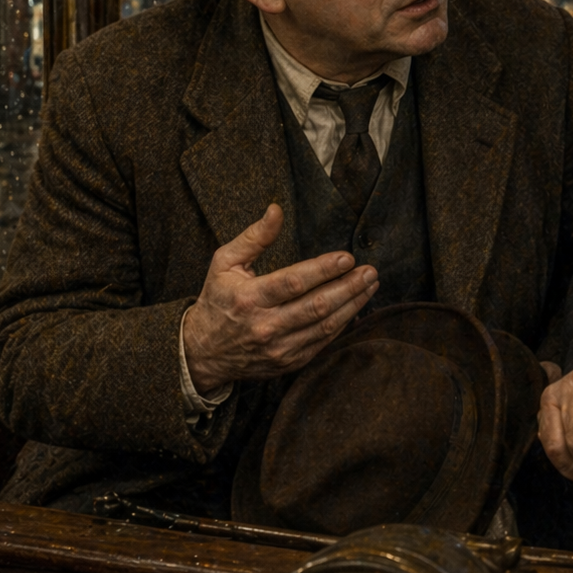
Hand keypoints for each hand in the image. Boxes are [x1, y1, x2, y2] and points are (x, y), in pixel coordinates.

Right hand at [183, 204, 378, 393]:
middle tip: (370, 271)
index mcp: (249, 299)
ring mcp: (279, 348)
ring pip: (325, 326)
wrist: (202, 353)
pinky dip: (343, 324)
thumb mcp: (224, 263)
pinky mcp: (289, 362)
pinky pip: (323, 342)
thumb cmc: (217, 300)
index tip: (347, 257)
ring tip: (370, 285)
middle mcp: (266, 327)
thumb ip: (254, 237)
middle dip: (349, 287)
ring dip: (353, 304)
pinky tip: (356, 306)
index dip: (324, 269)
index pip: (293, 283)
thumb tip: (276, 210)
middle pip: (316, 306)